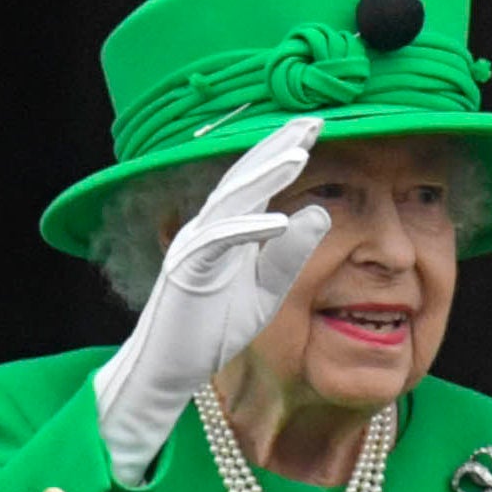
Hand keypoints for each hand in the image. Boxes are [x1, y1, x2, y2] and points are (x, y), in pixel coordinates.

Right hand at [91, 117, 331, 484]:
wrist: (169, 372)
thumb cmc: (212, 331)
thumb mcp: (266, 292)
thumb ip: (290, 255)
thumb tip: (321, 211)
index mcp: (226, 230)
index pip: (257, 183)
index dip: (283, 153)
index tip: (316, 127)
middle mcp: (207, 229)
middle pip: (243, 177)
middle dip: (276, 147)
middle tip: (312, 120)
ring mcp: (193, 246)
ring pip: (230, 200)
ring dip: (264, 176)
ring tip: (299, 154)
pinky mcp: (186, 271)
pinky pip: (218, 242)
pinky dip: (247, 230)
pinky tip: (278, 220)